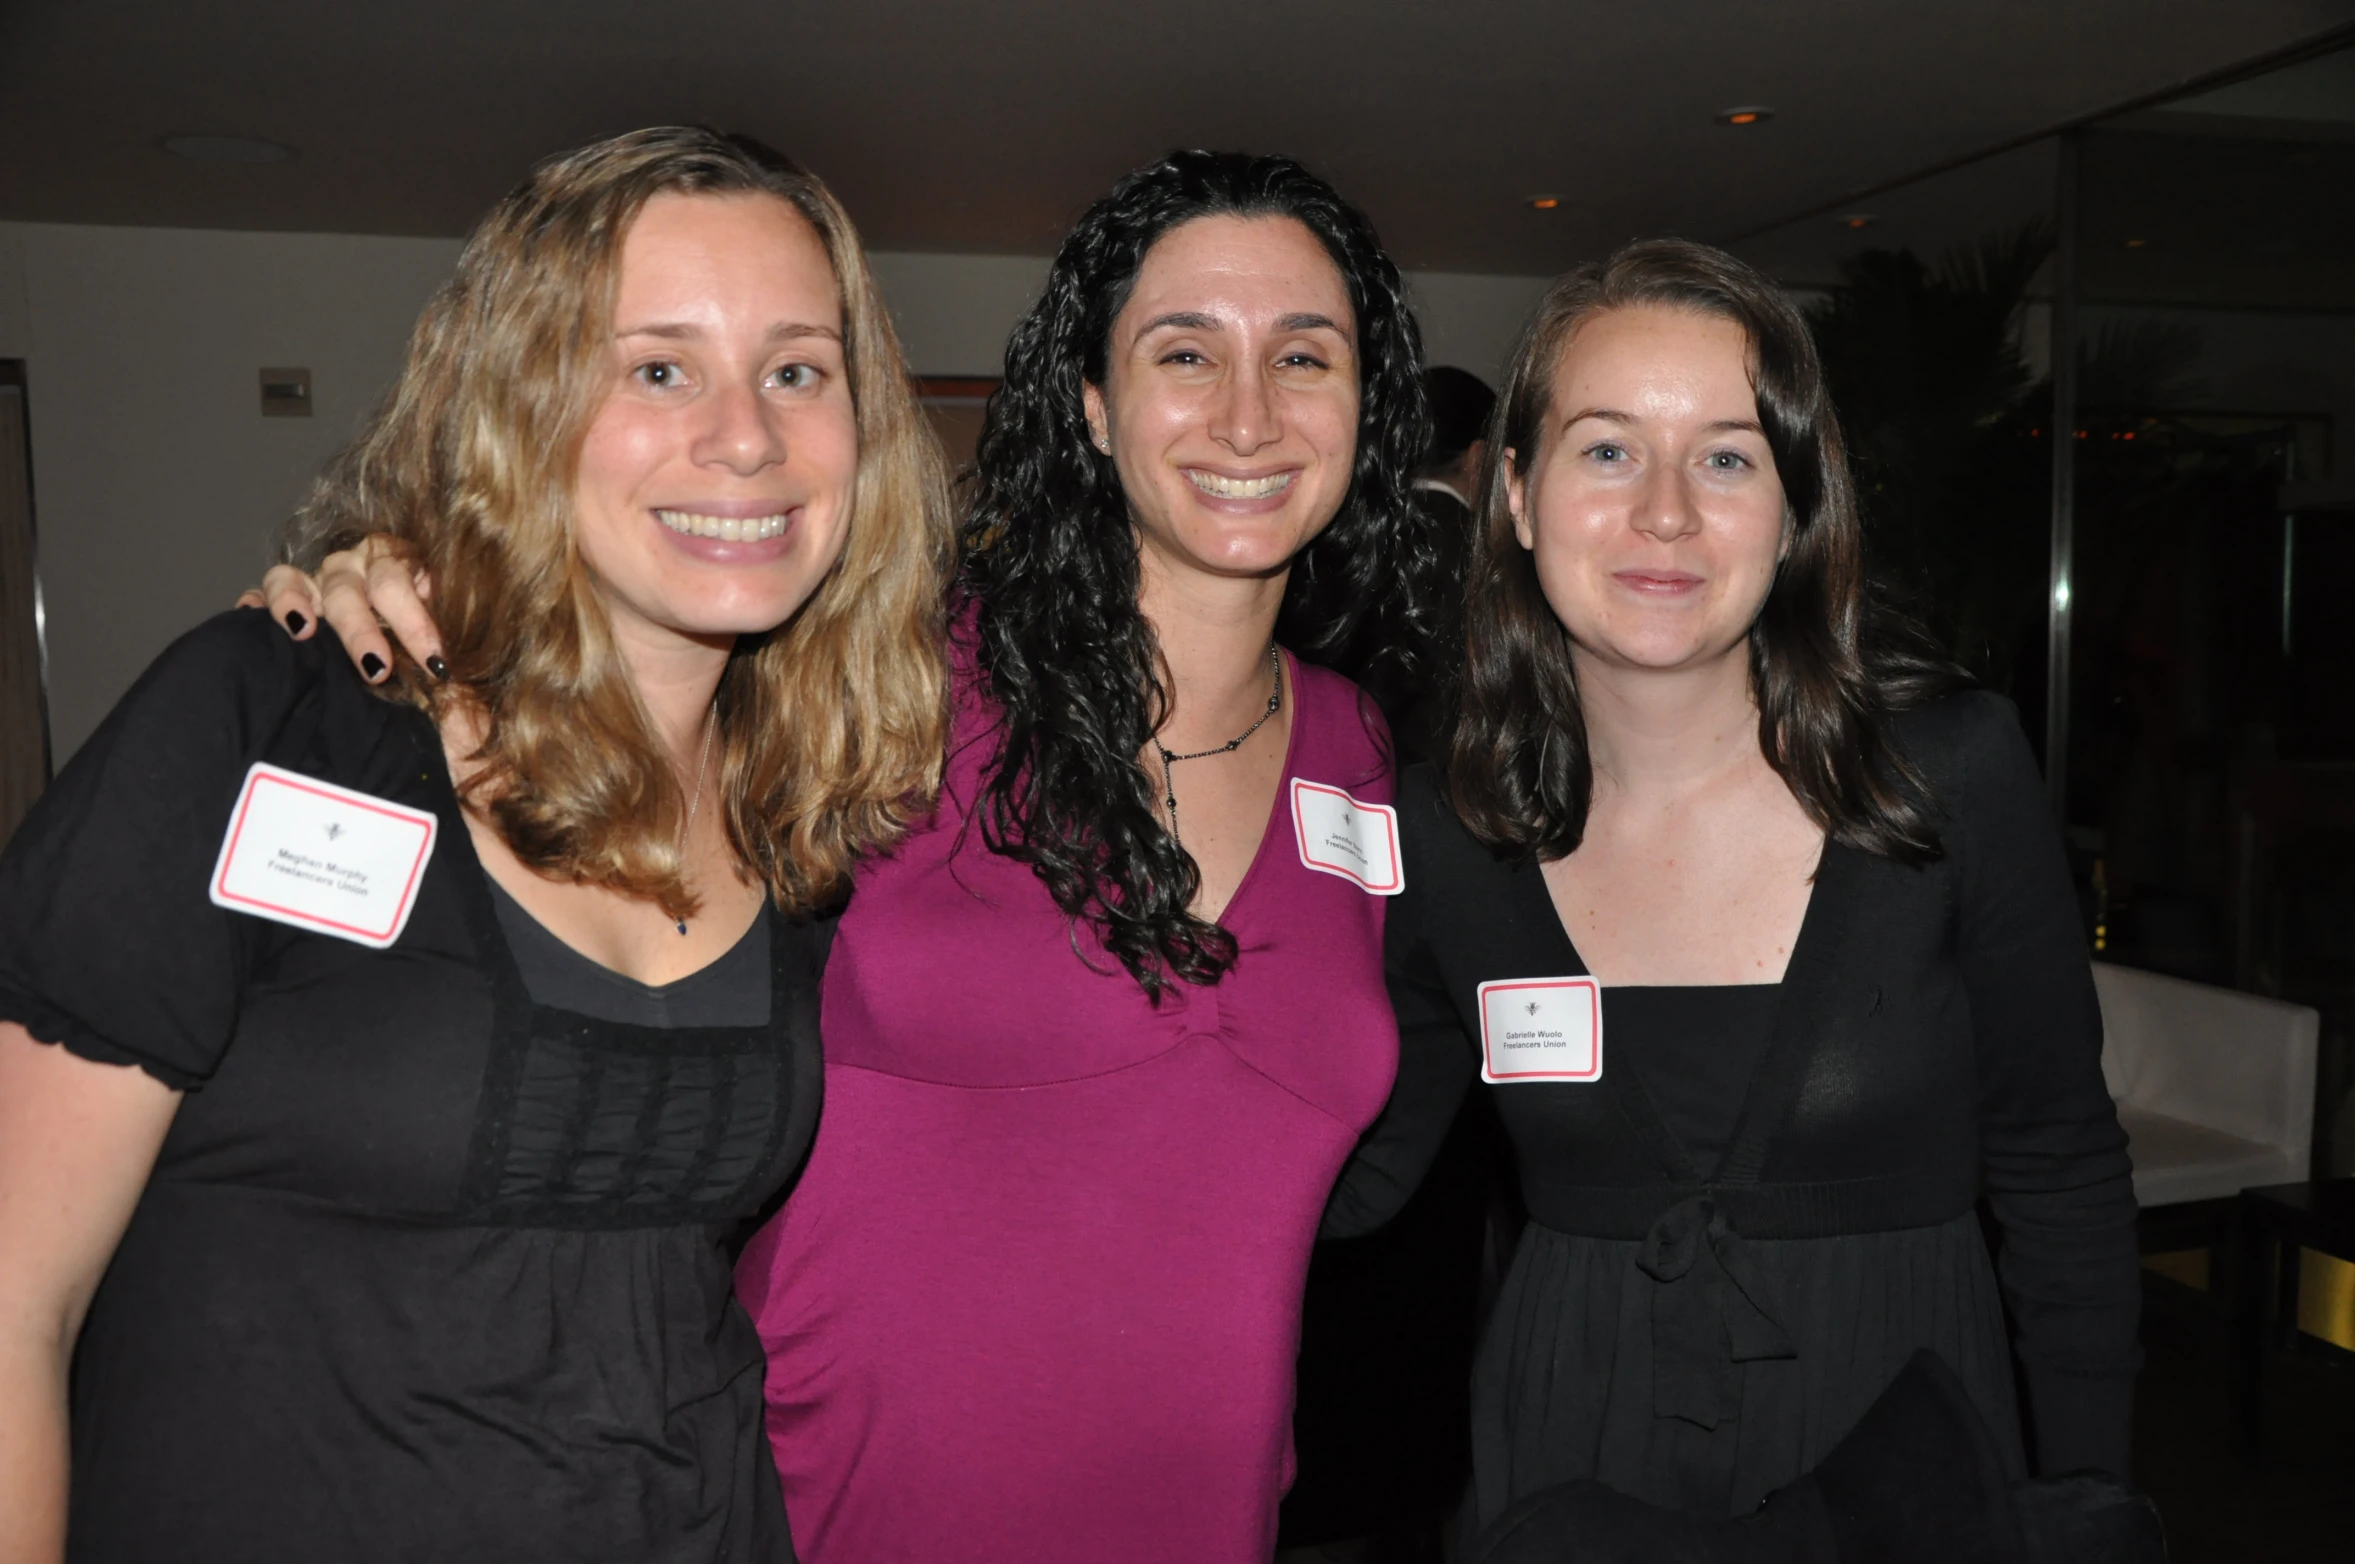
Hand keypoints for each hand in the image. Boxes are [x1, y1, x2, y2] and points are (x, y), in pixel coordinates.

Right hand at [252, 537, 443, 684]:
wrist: (405, 667)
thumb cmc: (432, 655)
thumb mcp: (452, 642)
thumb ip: (454, 641)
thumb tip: (456, 665)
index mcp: (402, 568)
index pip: (401, 584)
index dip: (416, 624)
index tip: (435, 664)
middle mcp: (356, 568)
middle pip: (350, 587)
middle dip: (362, 630)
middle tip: (377, 669)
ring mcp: (317, 580)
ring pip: (297, 579)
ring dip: (296, 602)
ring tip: (302, 630)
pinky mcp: (284, 597)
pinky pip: (264, 591)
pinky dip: (258, 601)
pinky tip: (250, 616)